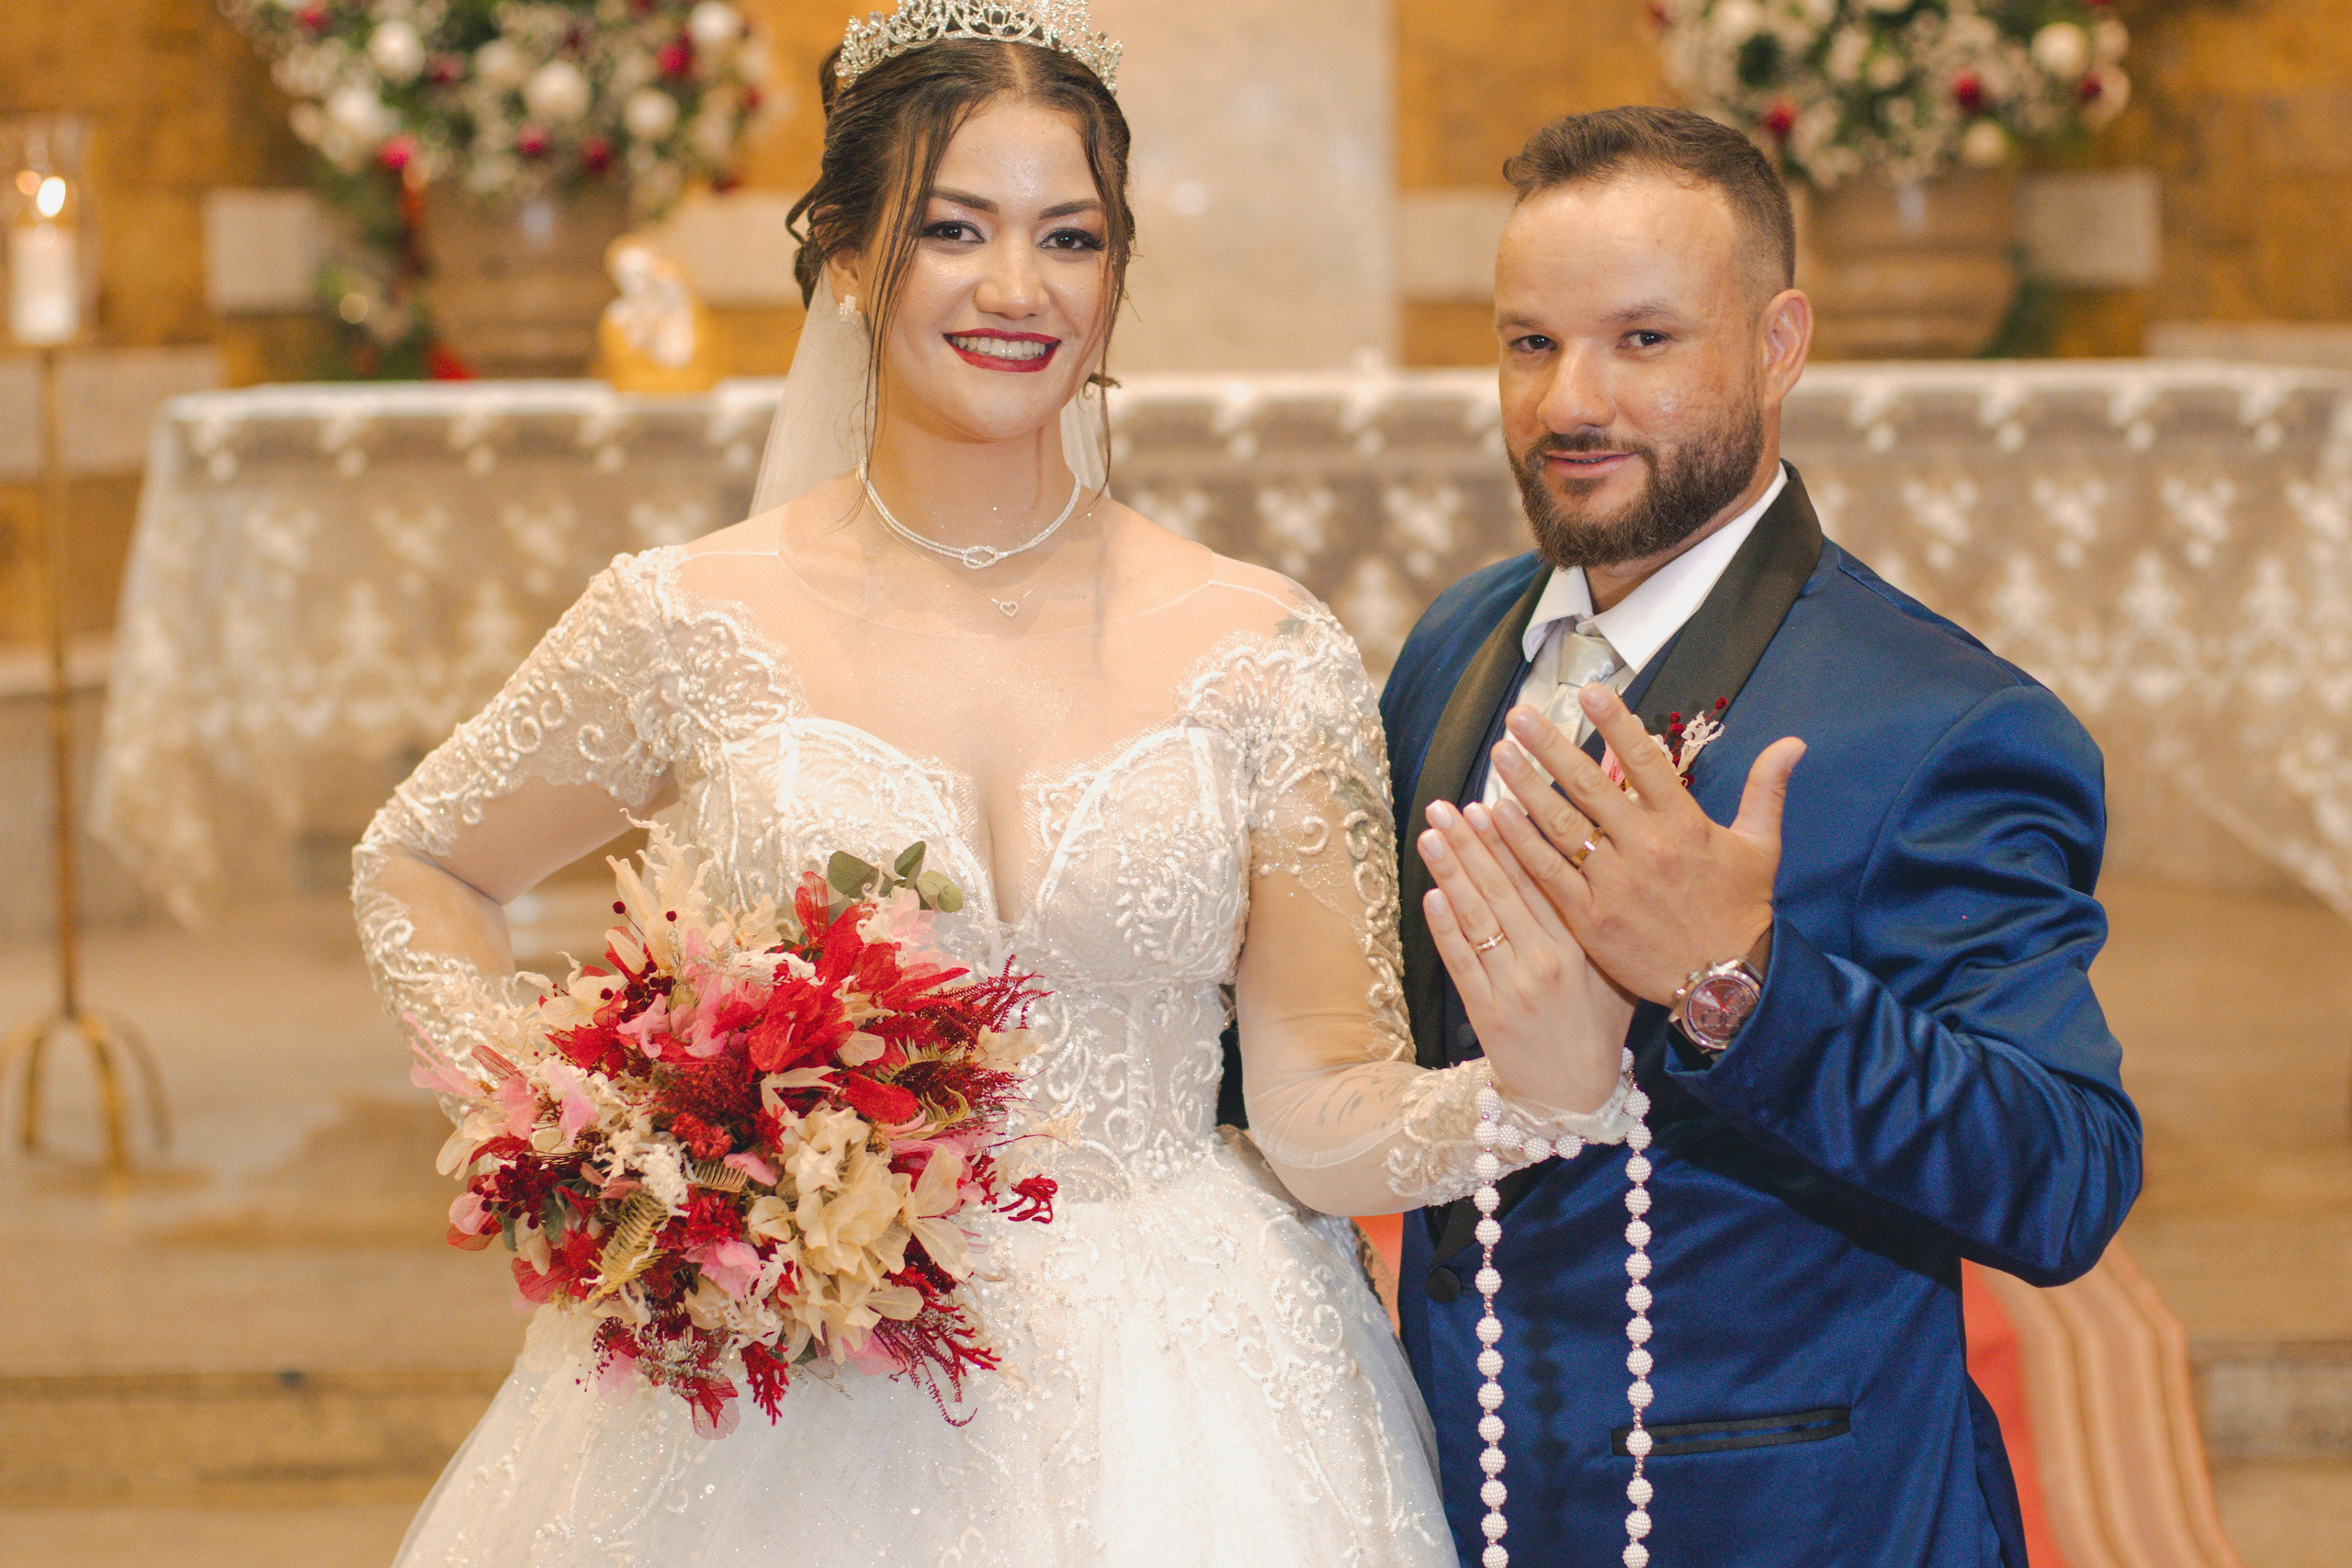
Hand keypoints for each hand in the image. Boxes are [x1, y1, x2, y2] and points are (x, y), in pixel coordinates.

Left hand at [1417, 798, 1636, 1114]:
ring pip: (1478, 917)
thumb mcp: (1614, 974)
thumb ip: (1600, 926)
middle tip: (1447, 807)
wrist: (1573, 1098)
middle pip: (1503, 889)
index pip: (1542, 880)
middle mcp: (1547, 960)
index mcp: (1581, 947)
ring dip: (1451, 872)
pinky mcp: (1485, 1011)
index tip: (1491, 804)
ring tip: (1432, 835)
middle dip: (1472, 843)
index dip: (1513, 840)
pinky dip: (1445, 926)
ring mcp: (1513, 986)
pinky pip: (1461, 960)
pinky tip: (1432, 894)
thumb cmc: (1597, 1030)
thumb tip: (1589, 868)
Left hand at [1486, 685, 1802, 1003]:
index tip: (1589, 691)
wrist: (1724, 982)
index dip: (1615, 724)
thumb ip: (1767, 789)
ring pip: (1561, 825)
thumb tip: (1793, 741)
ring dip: (1526, 785)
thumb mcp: (1761, 846)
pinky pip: (1548, 873)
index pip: (1645, 760)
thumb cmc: (1741, 910)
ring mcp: (1614, 883)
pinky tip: (1497, 816)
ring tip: (1500, 754)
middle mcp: (1645, 847)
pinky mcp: (1590, 918)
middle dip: (1550, 745)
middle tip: (1519, 715)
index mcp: (1684, 824)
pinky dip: (1521, 843)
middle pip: (1589, 785)